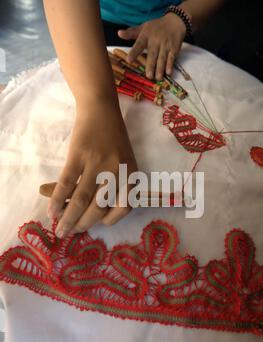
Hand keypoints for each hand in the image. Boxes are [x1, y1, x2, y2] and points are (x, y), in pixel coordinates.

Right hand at [48, 99, 136, 237]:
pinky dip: (57, 200)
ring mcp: (97, 163)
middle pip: (100, 207)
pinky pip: (66, 184)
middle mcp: (117, 171)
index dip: (111, 219)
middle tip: (73, 232)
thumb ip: (114, 184)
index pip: (125, 206)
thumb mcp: (123, 161)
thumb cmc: (113, 138)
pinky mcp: (78, 155)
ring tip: (60, 229)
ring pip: (82, 200)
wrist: (101, 109)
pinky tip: (52, 210)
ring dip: (69, 218)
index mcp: (132, 174)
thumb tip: (93, 210)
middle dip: (84, 224)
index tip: (99, 224)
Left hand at [118, 13, 185, 80]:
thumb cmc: (157, 26)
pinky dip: (170, 65)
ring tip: (157, 78)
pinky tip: (168, 73)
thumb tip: (119, 33)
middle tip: (148, 76)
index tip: (129, 60)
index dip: (134, 52)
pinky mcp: (174, 48)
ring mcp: (165, 45)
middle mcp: (155, 40)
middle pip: (152, 55)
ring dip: (160, 69)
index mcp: (145, 36)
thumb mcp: (143, 27)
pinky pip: (172, 58)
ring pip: (162, 58)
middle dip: (151, 66)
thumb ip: (131, 33)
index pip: (138, 45)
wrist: (175, 21)